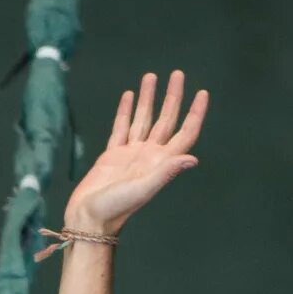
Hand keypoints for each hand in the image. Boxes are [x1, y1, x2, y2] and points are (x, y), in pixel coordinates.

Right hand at [61, 69, 207, 234]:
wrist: (89, 219)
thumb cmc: (115, 208)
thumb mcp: (143, 189)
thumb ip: (166, 172)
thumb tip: (193, 158)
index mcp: (160, 163)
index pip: (184, 133)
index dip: (195, 114)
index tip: (202, 92)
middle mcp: (149, 156)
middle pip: (166, 120)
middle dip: (173, 97)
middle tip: (178, 74)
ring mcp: (131, 154)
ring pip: (143, 119)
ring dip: (148, 98)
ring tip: (151, 76)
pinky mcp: (112, 155)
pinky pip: (122, 127)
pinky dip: (126, 111)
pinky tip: (129, 96)